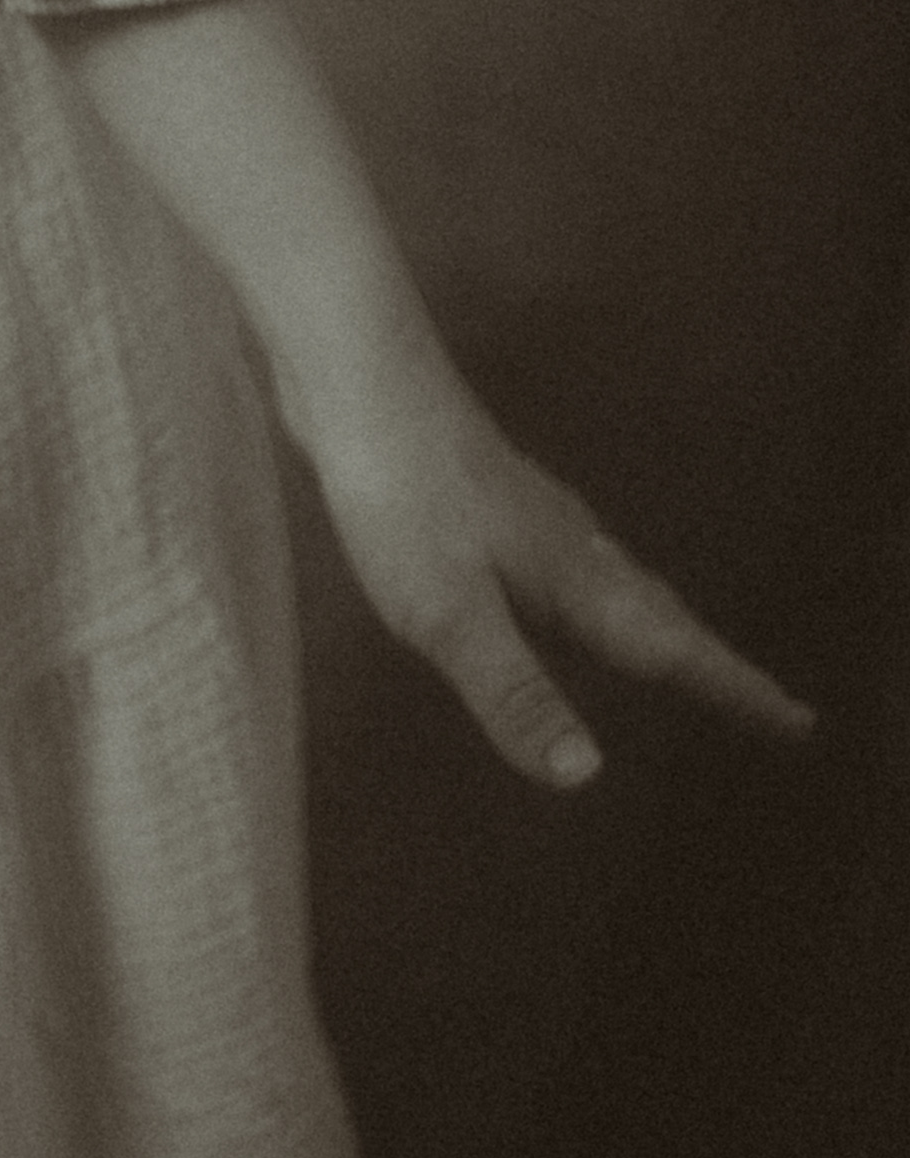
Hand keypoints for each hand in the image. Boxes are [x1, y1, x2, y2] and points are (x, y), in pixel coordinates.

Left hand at [301, 353, 815, 790]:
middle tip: (762, 702)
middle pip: (664, 616)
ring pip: (620, 582)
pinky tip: (560, 585)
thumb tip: (584, 774)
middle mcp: (572, 548)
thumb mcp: (447, 616)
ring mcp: (532, 518)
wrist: (359, 383)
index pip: (678, 650)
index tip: (798, 723)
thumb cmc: (400, 498)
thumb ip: (513, 692)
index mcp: (577, 583)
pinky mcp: (487, 500)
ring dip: (659, 625)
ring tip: (678, 654)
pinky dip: (597, 592)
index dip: (736, 691)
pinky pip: (569, 562)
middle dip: (713, 664)